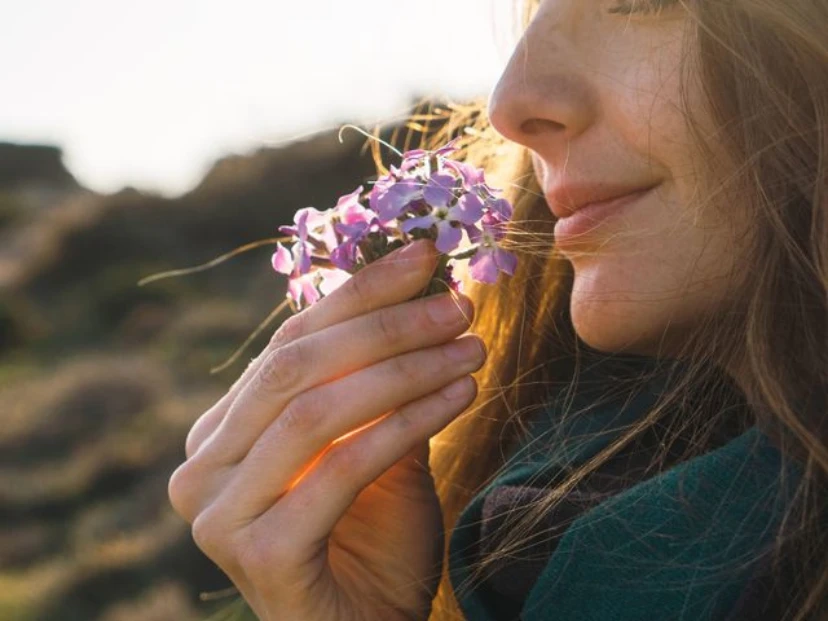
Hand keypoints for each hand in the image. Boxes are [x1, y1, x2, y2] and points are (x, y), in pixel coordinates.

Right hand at [168, 240, 485, 620]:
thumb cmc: (373, 541)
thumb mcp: (378, 448)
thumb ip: (382, 382)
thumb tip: (423, 291)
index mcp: (221, 431)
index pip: (289, 342)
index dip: (358, 293)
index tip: (423, 256)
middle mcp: (201, 465)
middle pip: (295, 366)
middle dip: (385, 325)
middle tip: (457, 303)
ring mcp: (218, 512)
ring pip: (315, 411)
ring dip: (404, 369)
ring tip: (470, 347)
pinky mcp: (257, 554)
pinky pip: (341, 469)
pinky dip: (406, 424)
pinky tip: (461, 395)